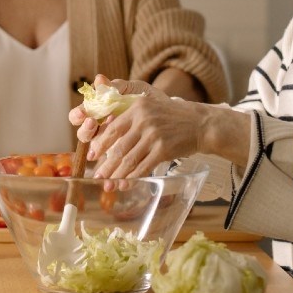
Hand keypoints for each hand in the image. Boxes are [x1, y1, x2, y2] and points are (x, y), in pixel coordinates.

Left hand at [70, 74, 206, 179]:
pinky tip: (125, 185)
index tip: (92, 155)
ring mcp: (154, 135)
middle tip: (97, 176)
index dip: (101, 144)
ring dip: (117, 175)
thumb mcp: (151, 108)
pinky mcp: (163, 149)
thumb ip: (133, 119)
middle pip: (119, 147)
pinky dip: (133, 178)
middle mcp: (144, 120)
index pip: (113, 128)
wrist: (200, 123)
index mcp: (137, 108)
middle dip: (106, 164)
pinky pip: (143, 167)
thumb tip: (112, 141)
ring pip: (129, 159)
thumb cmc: (174, 118)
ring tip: (108, 185)